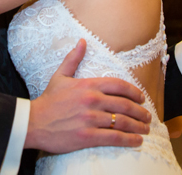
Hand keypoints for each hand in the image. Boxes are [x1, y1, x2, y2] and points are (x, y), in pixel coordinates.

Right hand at [25, 40, 151, 152]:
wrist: (33, 122)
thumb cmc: (48, 100)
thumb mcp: (60, 76)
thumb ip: (73, 59)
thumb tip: (82, 41)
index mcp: (88, 85)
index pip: (119, 85)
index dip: (134, 92)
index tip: (142, 98)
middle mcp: (92, 101)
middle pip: (124, 105)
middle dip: (140, 112)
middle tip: (148, 117)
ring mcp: (91, 119)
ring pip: (122, 122)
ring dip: (138, 126)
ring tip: (145, 129)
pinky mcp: (88, 136)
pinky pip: (114, 138)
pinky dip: (129, 140)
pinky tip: (137, 141)